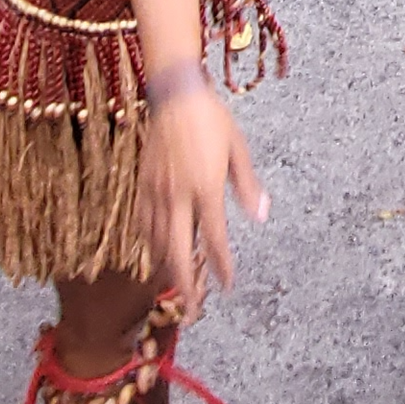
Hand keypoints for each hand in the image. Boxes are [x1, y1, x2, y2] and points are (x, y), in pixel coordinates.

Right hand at [139, 81, 267, 299]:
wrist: (173, 94)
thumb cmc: (211, 119)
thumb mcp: (238, 149)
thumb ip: (248, 186)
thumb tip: (262, 215)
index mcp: (204, 187)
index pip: (213, 237)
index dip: (221, 265)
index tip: (227, 285)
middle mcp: (177, 195)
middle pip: (177, 251)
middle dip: (184, 284)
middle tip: (191, 309)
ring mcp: (155, 191)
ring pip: (155, 241)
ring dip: (166, 267)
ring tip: (176, 286)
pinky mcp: (142, 184)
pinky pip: (142, 223)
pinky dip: (149, 243)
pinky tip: (155, 251)